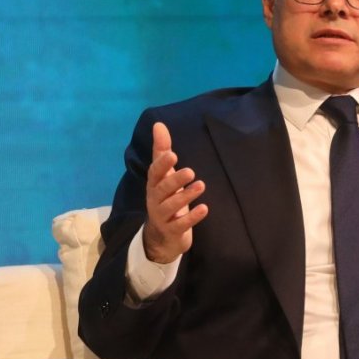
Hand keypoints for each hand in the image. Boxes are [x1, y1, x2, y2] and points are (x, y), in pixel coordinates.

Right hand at [143, 122, 208, 263]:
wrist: (162, 235)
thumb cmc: (165, 197)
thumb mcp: (163, 175)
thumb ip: (162, 150)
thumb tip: (158, 124)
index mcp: (154, 184)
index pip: (154, 172)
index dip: (162, 164)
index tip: (172, 154)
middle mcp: (155, 200)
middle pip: (163, 189)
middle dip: (175, 180)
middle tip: (191, 171)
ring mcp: (163, 216)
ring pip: (171, 206)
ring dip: (186, 196)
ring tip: (201, 185)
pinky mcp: (172, 230)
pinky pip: (181, 225)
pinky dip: (192, 217)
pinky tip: (204, 208)